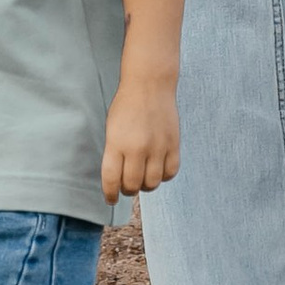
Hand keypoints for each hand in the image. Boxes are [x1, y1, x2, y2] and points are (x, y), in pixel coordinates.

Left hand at [102, 76, 181, 203]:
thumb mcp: (112, 130)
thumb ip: (114, 155)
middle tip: (127, 186)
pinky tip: (158, 169)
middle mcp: (137, 147)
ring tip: (143, 177)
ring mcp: (157, 147)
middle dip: (128, 190)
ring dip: (146, 185)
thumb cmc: (126, 107)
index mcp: (117, 143)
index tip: (111, 200)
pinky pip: (170, 173)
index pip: (112, 180)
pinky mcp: (173, 144)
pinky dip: (164, 176)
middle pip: (133, 185)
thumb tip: (117, 181)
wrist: (149, 84)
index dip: (111, 194)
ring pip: (153, 183)